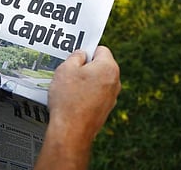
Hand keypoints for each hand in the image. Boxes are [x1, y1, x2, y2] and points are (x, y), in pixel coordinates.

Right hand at [35, 46, 119, 169]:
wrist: (71, 131)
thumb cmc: (68, 98)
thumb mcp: (66, 69)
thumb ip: (75, 57)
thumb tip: (82, 55)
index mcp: (108, 67)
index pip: (101, 49)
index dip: (87, 51)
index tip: (75, 57)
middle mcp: (115, 82)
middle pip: (100, 65)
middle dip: (86, 66)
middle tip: (68, 71)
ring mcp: (112, 98)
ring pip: (98, 81)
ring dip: (85, 81)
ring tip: (68, 88)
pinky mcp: (105, 110)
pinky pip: (96, 95)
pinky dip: (86, 95)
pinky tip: (72, 100)